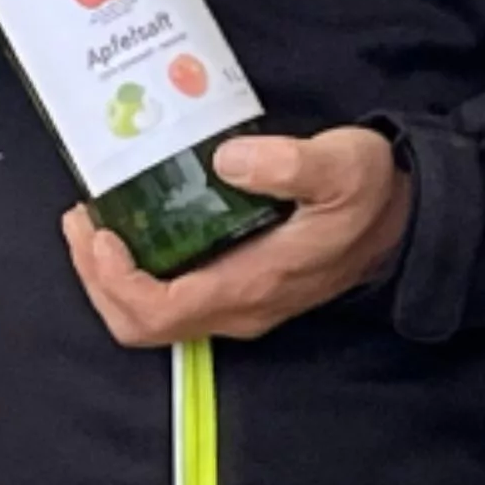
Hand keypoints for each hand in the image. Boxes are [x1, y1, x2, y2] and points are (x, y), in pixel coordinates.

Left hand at [62, 129, 412, 347]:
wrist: (402, 220)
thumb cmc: (371, 193)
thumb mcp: (343, 166)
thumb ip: (289, 163)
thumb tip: (227, 161)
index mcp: (254, 284)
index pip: (160, 311)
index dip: (115, 280)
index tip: (100, 231)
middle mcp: (238, 307)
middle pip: (142, 324)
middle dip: (97, 278)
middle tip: (82, 221)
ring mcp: (236, 303)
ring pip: (150, 316)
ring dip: (109, 275)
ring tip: (94, 221)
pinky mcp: (235, 289)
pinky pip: (167, 298)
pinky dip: (134, 270)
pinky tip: (131, 225)